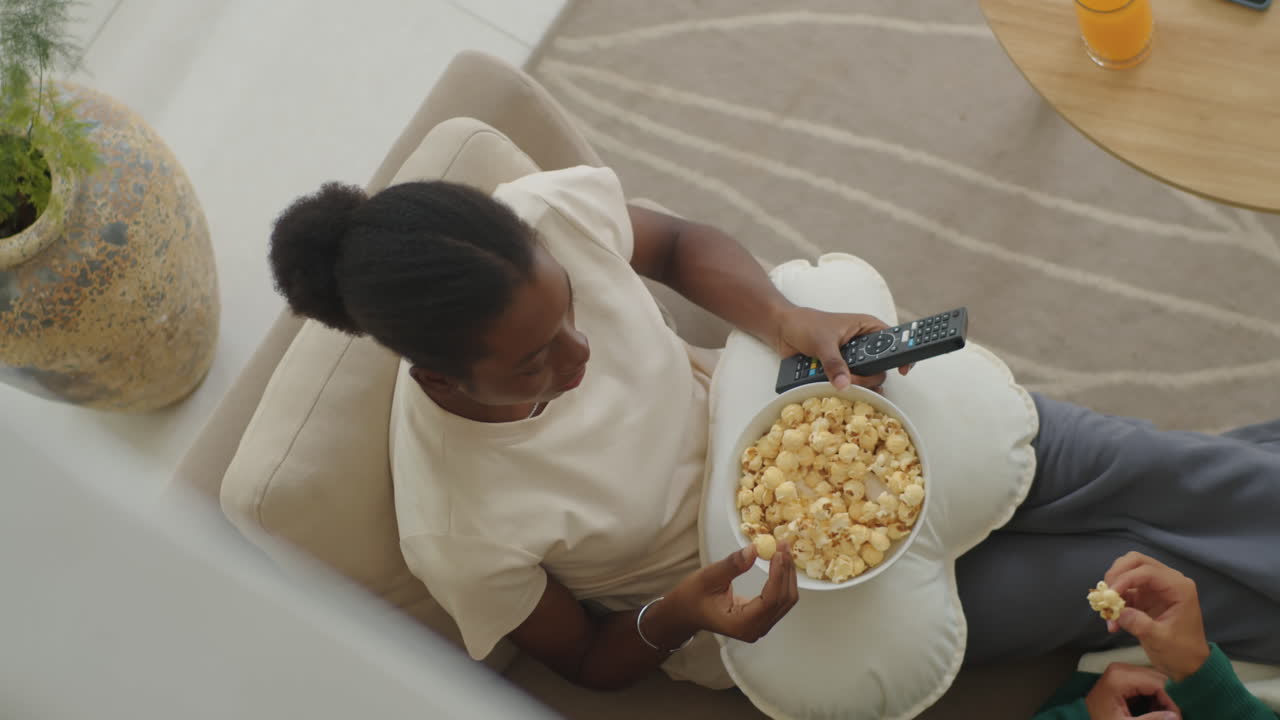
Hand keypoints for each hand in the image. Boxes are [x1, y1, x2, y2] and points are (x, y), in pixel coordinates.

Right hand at [665, 544, 797, 643]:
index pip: (769, 600)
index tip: (778, 553)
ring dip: (787, 574)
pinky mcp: (762, 618)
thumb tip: (755, 550)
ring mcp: (760, 626)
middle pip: (783, 600)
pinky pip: (780, 600)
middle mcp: (755, 629)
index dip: (778, 576)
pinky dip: (782, 580)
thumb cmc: (692, 598)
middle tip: (782, 545)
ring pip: (786, 600)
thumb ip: (732, 565)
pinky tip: (780, 562)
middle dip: (786, 571)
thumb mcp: (708, 577)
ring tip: (783, 549)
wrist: (686, 612)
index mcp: (740, 624)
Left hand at [774, 307, 910, 389]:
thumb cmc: (805, 325)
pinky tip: (833, 387)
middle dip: (867, 377)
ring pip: (864, 380)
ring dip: (854, 385)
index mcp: (867, 329)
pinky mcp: (840, 372)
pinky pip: (848, 385)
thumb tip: (844, 384)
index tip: (902, 370)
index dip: (902, 355)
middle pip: (879, 369)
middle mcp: (864, 346)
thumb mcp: (822, 342)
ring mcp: (852, 361)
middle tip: (852, 378)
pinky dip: (842, 389)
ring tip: (839, 383)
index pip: (895, 342)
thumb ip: (834, 363)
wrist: (782, 331)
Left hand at [1085, 663, 1179, 719]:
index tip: (1178, 718)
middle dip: (1168, 699)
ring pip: (1153, 680)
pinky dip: (1153, 696)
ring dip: (1162, 698)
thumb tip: (1176, 716)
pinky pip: (1145, 683)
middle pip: (1157, 679)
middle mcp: (1120, 668)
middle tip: (1174, 718)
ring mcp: (1120, 671)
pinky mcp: (1121, 676)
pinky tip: (1155, 711)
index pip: (1157, 683)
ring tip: (1165, 716)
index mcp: (1119, 678)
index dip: (1170, 701)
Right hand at [1104, 553, 1210, 682]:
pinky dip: (1115, 601)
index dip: (1125, 578)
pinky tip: (1113, 621)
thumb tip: (1118, 612)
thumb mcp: (1161, 640)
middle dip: (1117, 574)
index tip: (1110, 594)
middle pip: (1136, 561)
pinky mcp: (1146, 597)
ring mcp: (1156, 588)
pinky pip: (1125, 589)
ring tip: (1108, 608)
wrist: (1189, 665)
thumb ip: (1139, 624)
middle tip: (1105, 593)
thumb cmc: (1181, 652)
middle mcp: (1168, 582)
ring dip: (1114, 587)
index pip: (1147, 571)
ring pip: (1128, 571)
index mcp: (1178, 587)